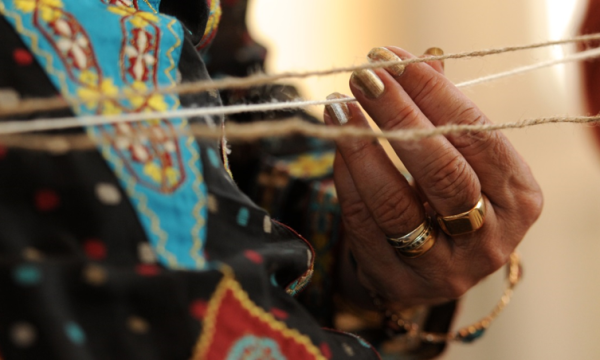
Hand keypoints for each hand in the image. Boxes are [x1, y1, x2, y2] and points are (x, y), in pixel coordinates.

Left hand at [324, 47, 541, 308]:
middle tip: (364, 79)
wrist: (429, 268)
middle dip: (398, 116)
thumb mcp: (462, 160)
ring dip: (362, 148)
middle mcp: (490, 239)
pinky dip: (347, 179)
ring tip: (339, 108)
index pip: (478, 137)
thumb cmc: (449, 200)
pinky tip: (337, 145)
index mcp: (518, 198)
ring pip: (397, 204)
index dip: (435, 95)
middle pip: (442, 172)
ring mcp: (444, 268)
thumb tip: (419, 60)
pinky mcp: (398, 281)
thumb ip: (446, 114)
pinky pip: (364, 223)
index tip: (396, 61)